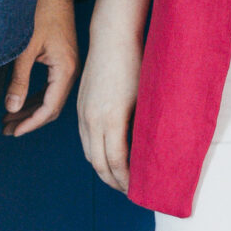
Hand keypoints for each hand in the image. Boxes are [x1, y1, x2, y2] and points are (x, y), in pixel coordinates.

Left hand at [4, 0, 79, 137]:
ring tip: (9, 120)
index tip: (14, 131)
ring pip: (50, 99)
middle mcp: (70, 72)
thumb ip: (19, 80)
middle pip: (51, 107)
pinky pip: (50, 88)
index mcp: (65, 70)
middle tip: (7, 130)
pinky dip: (35, 98)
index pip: (49, 108)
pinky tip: (21, 103)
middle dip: (28, 120)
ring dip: (30, 110)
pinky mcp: (62, 62)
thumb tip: (12, 108)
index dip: (31, 123)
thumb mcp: (25, 49)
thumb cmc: (42, 13)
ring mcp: (67, 67)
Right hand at [78, 20, 143, 191]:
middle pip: (99, 163)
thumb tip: (149, 152)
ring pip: (89, 153)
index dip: (126, 180)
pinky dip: (95, 153)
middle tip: (130, 191)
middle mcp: (92, 119)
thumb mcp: (144, 99)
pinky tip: (108, 156)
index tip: (138, 189)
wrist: (112, 38)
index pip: (116, 162)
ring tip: (119, 178)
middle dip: (114, 181)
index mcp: (111, 118)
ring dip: (103, 169)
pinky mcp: (80, 107)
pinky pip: (85, 139)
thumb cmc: (135, 64)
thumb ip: (142, 128)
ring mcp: (83, 113)